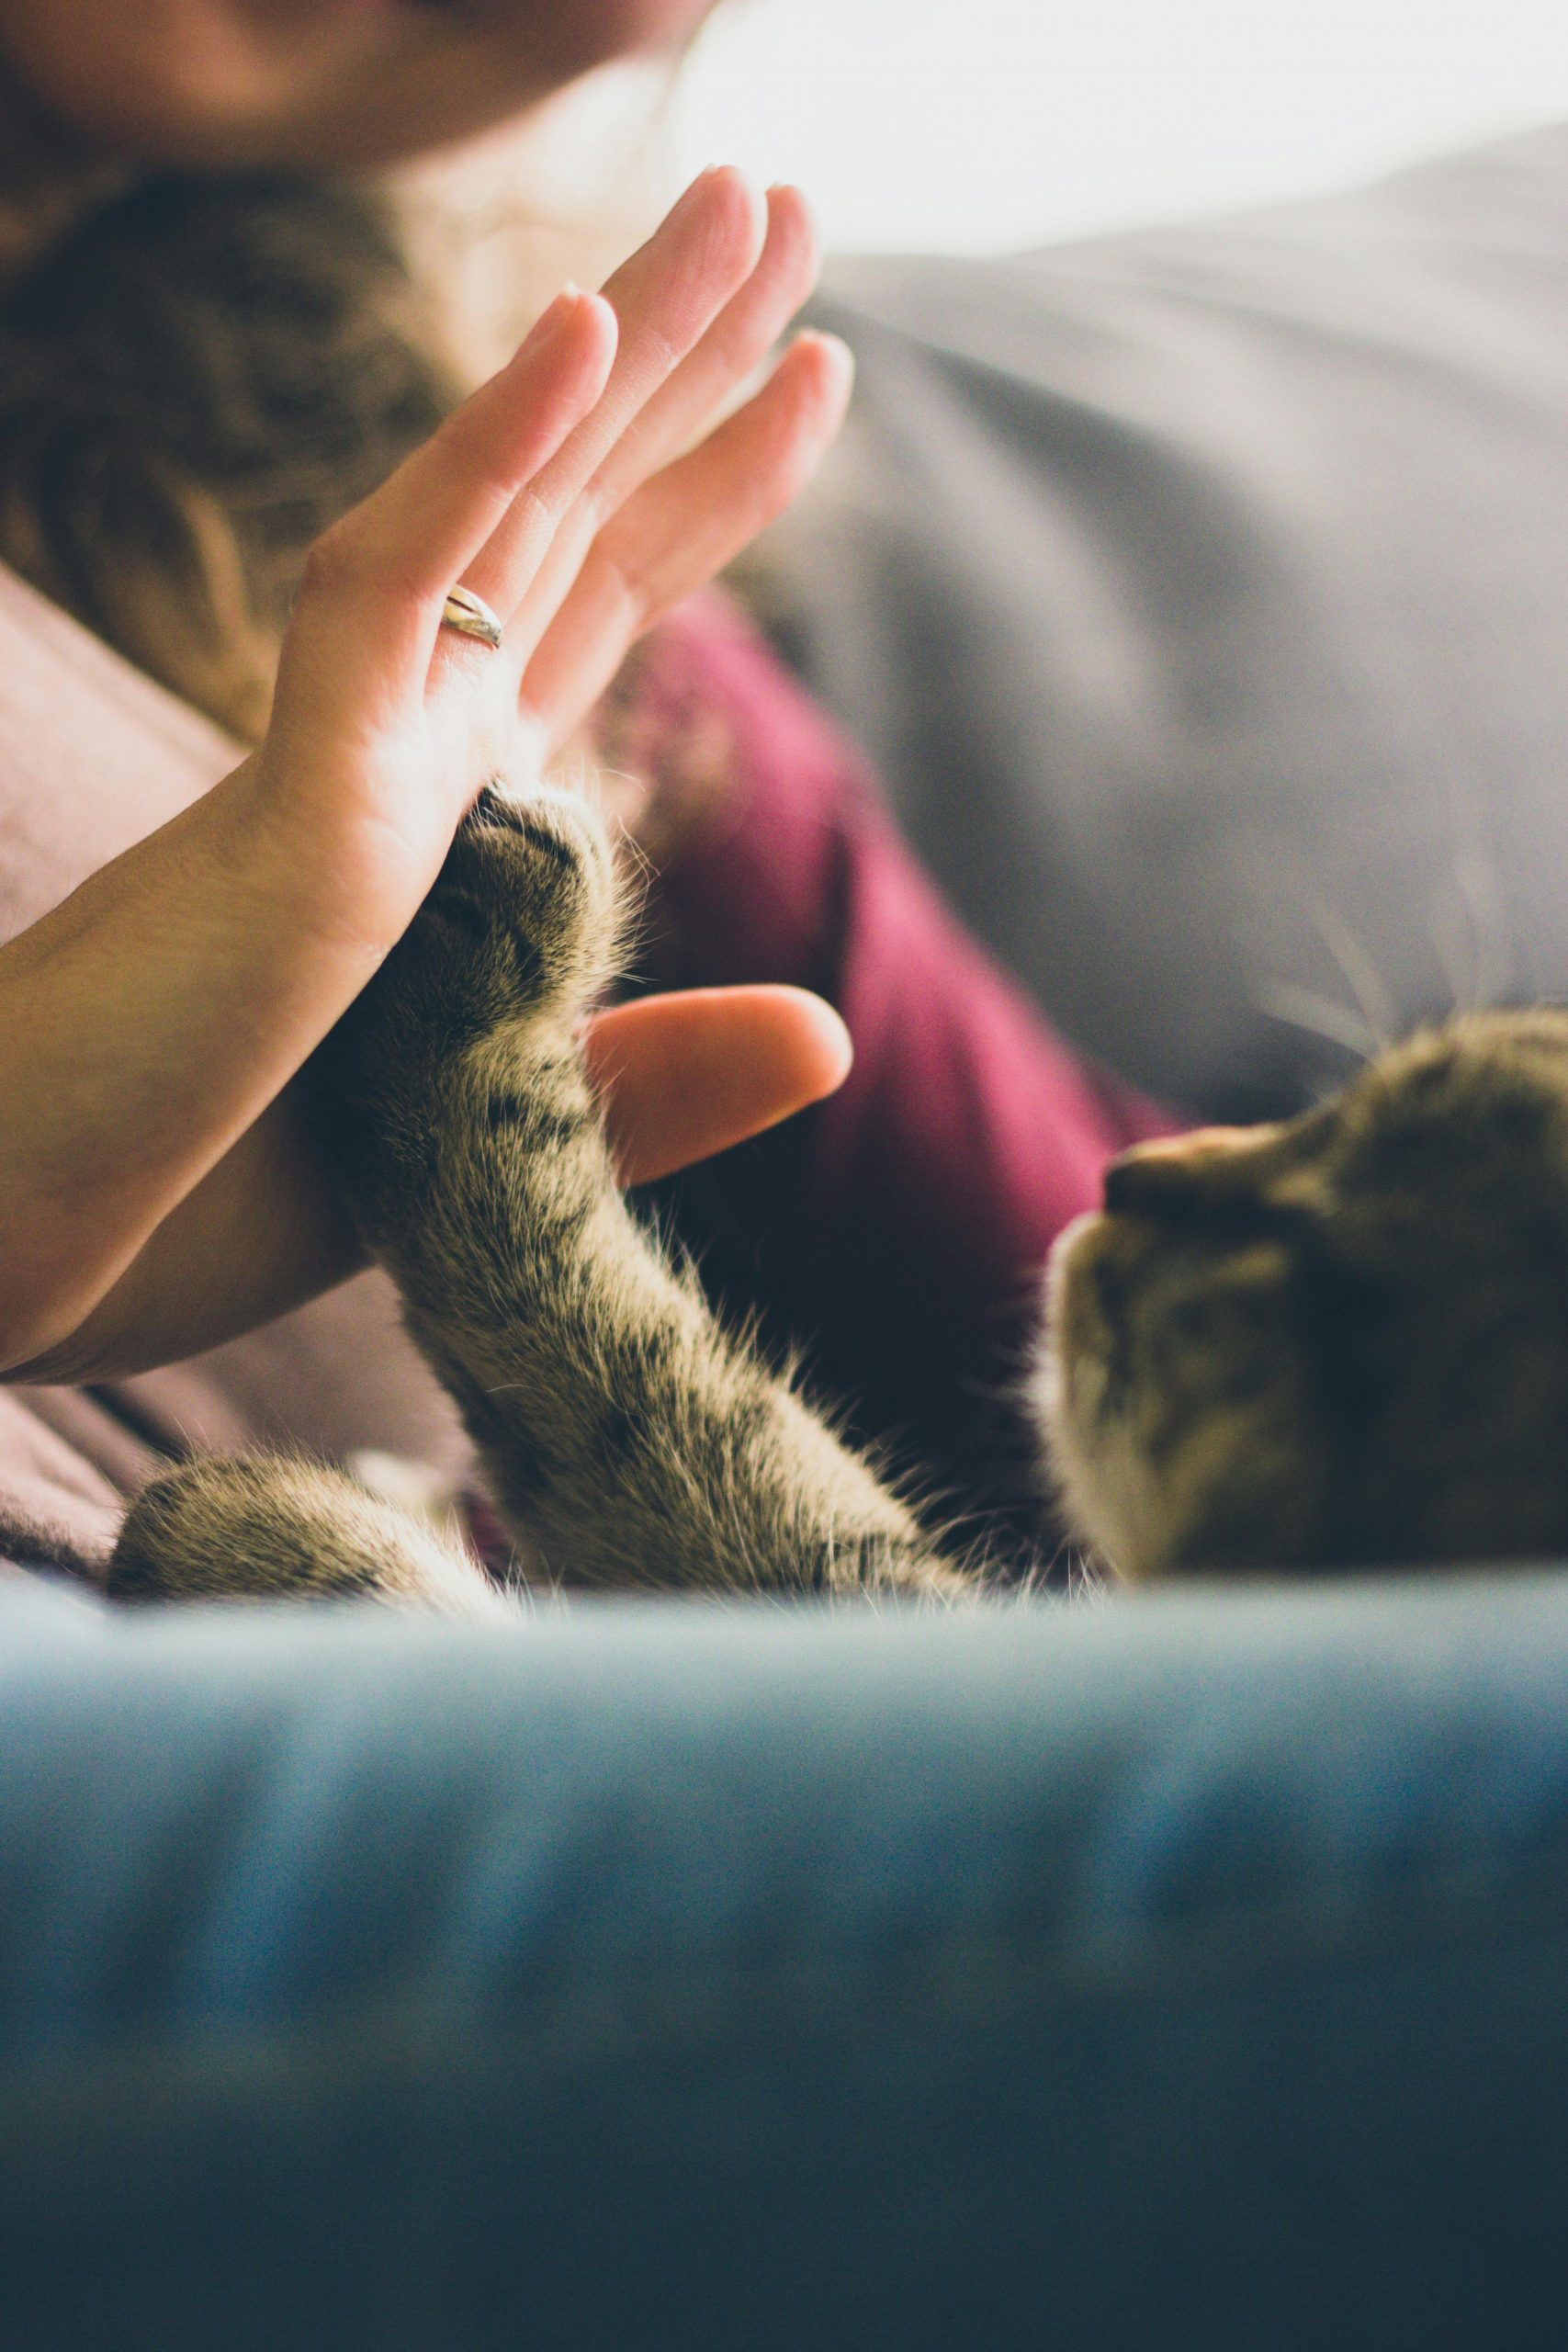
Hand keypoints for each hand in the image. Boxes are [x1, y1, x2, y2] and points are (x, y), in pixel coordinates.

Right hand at [0, 171, 853, 1378]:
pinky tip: (582, 330)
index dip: (702, 480)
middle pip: (571, 514)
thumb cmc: (207, 1194)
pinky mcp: (292, 800)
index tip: (810, 374)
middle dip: (685, 357)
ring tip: (752, 199)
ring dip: (626, 345)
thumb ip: (653, 1079)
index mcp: (446, 819)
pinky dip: (483, 459)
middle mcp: (404, 753)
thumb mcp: (494, 1144)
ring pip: (506, 506)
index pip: (595, 605)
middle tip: (787, 202)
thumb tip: (833, 1034)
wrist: (19, 1248)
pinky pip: (389, 594)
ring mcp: (348, 759)